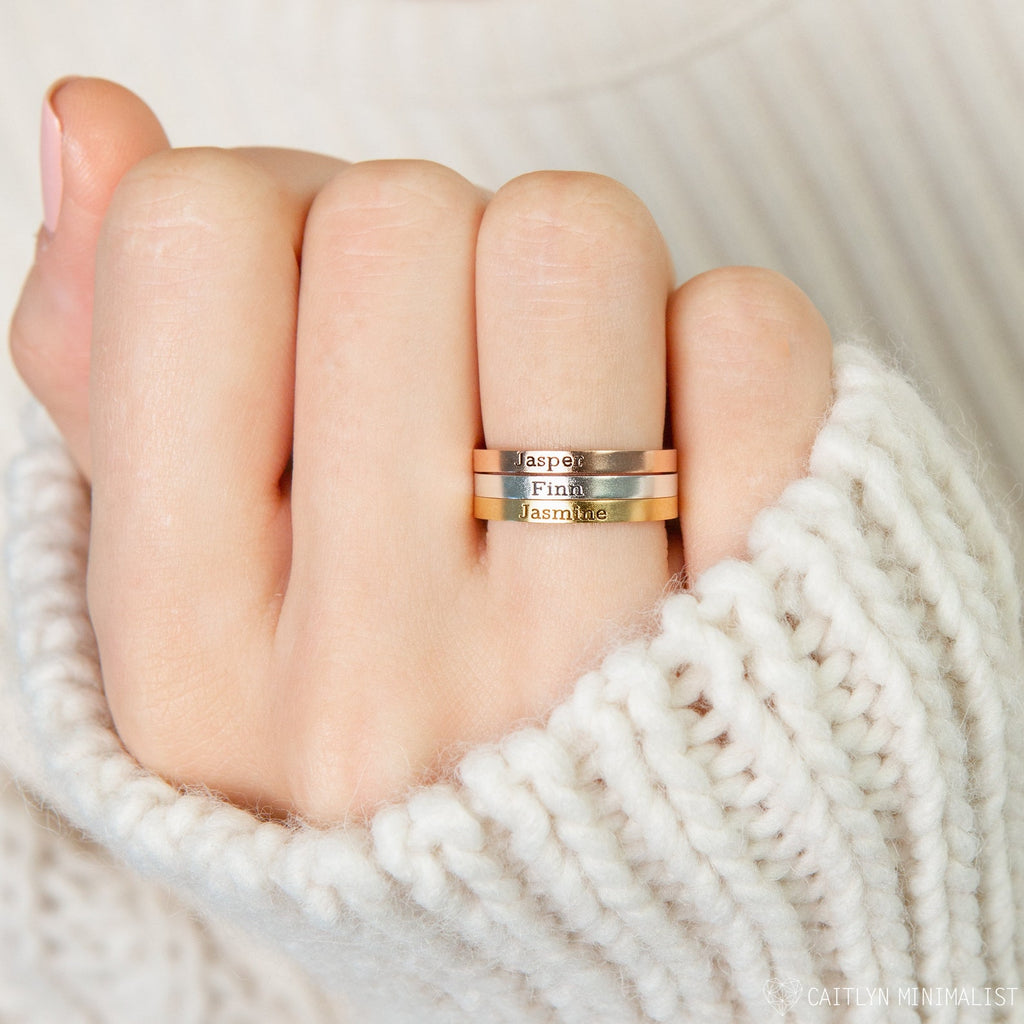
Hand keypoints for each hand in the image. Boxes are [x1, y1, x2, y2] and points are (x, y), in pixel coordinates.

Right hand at [10, 79, 832, 820]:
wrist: (610, 901)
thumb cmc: (386, 726)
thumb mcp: (197, 594)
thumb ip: (118, 363)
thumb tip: (89, 123)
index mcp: (191, 655)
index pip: (197, 237)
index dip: (274, 221)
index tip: (323, 317)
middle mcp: (378, 675)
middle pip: (398, 216)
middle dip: (432, 255)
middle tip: (455, 385)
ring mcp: (583, 659)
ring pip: (572, 240)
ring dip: (570, 277)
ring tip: (559, 411)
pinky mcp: (764, 621)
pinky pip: (747, 333)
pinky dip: (715, 342)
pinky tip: (676, 449)